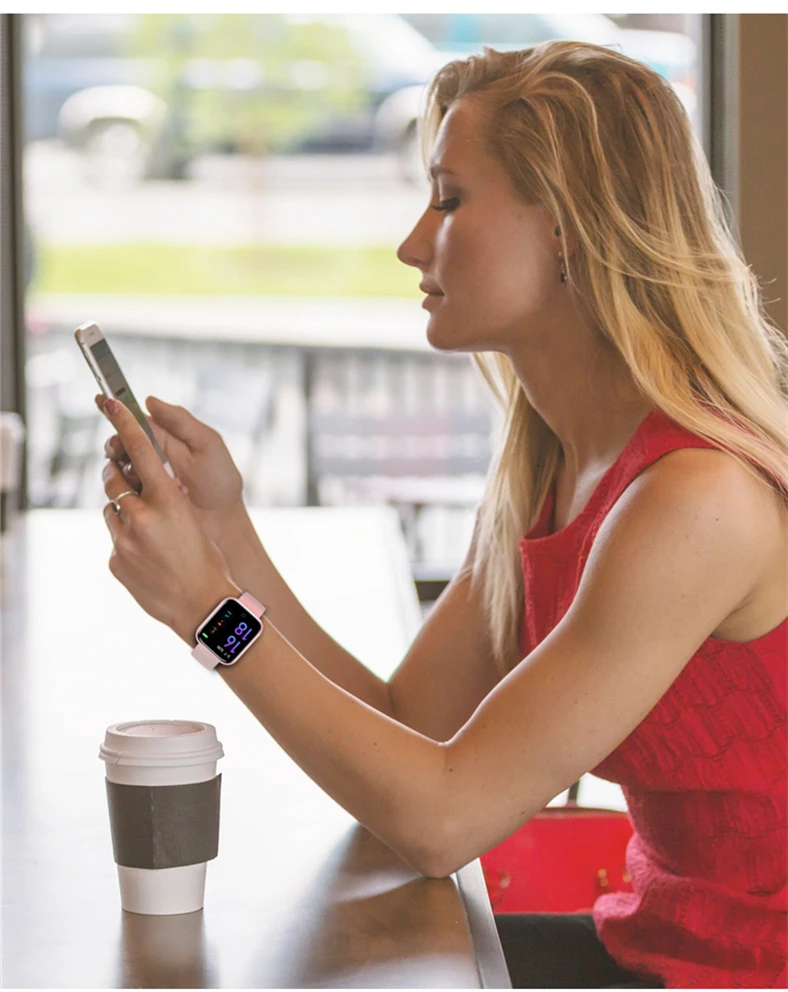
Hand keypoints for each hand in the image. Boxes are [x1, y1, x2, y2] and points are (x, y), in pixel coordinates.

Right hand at [97, 393, 243, 543]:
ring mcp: (143, 478)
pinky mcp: (140, 499)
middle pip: (120, 442)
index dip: (117, 411)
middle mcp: (150, 455)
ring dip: (119, 465)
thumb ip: (179, 420)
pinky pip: (120, 489)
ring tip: (134, 470)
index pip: (135, 420)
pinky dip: (123, 486)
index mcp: (164, 437)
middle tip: (118, 448)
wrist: (223, 519)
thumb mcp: (206, 443)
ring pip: (116, 466)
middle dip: (116, 443)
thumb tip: (148, 400)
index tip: (103, 400)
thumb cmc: (220, 480)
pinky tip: (139, 488)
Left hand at [100, 398, 240, 642]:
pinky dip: (127, 541)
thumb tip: (146, 488)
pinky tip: (148, 556)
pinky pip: (115, 539)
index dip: (123, 423)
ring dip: (123, 511)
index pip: (140, 450)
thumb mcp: (192, 520)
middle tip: (122, 472)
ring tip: (147, 529)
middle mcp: (141, 517)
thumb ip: (166, 500)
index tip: (109, 403)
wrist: (202, 605)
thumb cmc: (208, 560)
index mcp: (168, 500)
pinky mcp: (115, 561)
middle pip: (113, 478)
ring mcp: (124, 541)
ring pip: (111, 510)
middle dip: (116, 472)